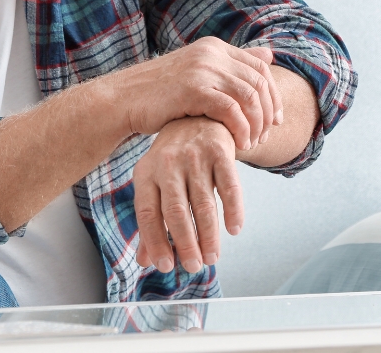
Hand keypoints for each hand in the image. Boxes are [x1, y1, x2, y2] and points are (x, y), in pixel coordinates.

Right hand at [99, 38, 282, 150]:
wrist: (124, 100)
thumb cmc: (161, 94)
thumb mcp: (198, 75)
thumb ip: (230, 67)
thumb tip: (268, 55)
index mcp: (214, 47)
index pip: (260, 67)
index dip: (273, 95)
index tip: (275, 120)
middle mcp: (211, 53)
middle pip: (259, 82)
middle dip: (268, 112)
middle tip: (266, 136)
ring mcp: (202, 69)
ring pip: (249, 96)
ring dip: (256, 124)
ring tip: (252, 143)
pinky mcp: (193, 89)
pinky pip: (231, 110)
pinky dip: (241, 129)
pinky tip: (239, 144)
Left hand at [133, 116, 242, 273]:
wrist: (197, 116)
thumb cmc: (173, 160)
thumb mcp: (155, 183)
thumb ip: (151, 221)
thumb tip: (146, 260)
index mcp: (146, 173)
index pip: (147, 213)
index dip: (155, 241)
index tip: (166, 266)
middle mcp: (168, 163)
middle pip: (175, 211)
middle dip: (185, 243)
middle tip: (194, 266)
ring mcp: (194, 156)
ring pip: (203, 203)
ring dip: (209, 235)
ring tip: (212, 257)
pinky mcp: (220, 150)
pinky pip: (229, 186)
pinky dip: (234, 210)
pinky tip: (234, 229)